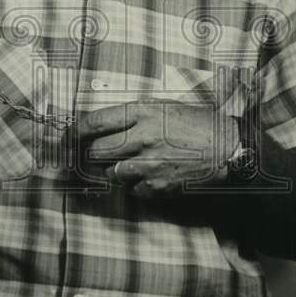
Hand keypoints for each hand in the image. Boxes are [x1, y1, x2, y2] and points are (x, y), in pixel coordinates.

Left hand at [75, 100, 238, 199]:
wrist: (229, 147)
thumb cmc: (197, 122)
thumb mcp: (164, 106)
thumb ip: (133, 114)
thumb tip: (101, 124)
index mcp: (141, 113)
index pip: (94, 123)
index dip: (73, 132)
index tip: (66, 137)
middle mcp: (141, 138)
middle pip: (96, 152)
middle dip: (93, 153)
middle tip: (98, 153)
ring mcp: (149, 164)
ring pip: (112, 173)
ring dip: (116, 169)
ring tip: (136, 162)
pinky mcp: (158, 186)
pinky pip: (132, 190)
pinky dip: (136, 185)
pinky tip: (152, 174)